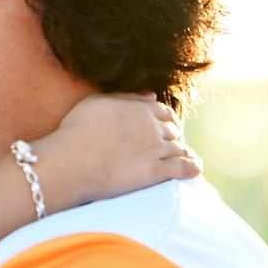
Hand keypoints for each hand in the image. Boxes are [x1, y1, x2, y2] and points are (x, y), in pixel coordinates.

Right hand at [38, 93, 200, 207]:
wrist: (71, 160)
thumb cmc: (76, 130)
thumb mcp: (97, 102)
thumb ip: (126, 97)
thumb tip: (151, 95)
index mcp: (140, 109)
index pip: (165, 112)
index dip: (169, 121)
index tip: (167, 128)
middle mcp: (152, 127)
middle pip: (175, 131)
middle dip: (176, 137)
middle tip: (172, 146)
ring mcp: (156, 149)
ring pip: (181, 149)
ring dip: (184, 153)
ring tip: (185, 159)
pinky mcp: (156, 172)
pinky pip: (184, 169)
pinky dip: (193, 168)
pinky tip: (195, 171)